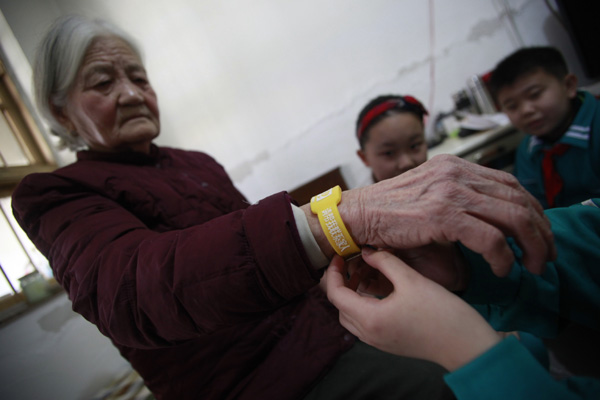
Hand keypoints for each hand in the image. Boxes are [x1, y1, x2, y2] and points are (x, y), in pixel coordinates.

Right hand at [304, 154, 555, 276]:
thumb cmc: (388, 215)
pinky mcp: (442, 214)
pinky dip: (503, 257)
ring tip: (533, 265)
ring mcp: (449, 191)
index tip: (539, 234)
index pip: (509, 183)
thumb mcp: (428, 201)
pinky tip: (502, 269)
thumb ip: (459, 210)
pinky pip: (490, 237)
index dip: (532, 209)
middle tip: (545, 254)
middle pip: (519, 197)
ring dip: (532, 245)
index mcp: (454, 166)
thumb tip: (489, 237)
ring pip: (513, 216)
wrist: (355, 217)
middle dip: (541, 230)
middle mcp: (456, 173)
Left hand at [326, 248, 501, 370]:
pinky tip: (380, 290)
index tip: (340, 256)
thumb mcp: (411, 280)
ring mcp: (379, 342)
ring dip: (353, 295)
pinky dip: (364, 306)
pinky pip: (365, 324)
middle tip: (353, 264)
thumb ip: (385, 262)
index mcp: (370, 319)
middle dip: (342, 283)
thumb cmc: (442, 313)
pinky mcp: (389, 344)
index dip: (334, 272)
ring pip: (351, 317)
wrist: (467, 345)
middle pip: (340, 307)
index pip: (335, 294)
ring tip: (368, 275)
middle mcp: (369, 335)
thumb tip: (367, 251)